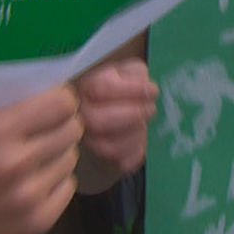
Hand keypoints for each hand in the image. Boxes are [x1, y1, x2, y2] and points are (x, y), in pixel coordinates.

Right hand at [0, 86, 82, 233]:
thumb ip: (13, 106)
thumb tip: (61, 89)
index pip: (62, 104)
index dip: (60, 101)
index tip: (52, 105)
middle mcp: (15, 164)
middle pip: (72, 130)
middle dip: (59, 127)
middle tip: (41, 133)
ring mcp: (28, 197)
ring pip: (71, 158)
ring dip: (55, 156)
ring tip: (29, 161)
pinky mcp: (37, 222)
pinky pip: (68, 186)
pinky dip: (54, 182)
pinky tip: (29, 183)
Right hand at [75, 58, 158, 185]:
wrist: (120, 110)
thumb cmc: (124, 88)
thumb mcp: (129, 71)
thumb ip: (135, 74)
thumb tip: (144, 88)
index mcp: (85, 87)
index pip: (100, 88)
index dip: (131, 90)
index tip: (152, 90)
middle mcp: (80, 115)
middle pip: (98, 121)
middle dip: (132, 114)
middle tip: (151, 108)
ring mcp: (88, 140)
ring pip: (108, 147)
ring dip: (135, 134)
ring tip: (144, 123)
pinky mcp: (103, 161)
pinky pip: (121, 163)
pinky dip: (137, 151)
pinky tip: (141, 139)